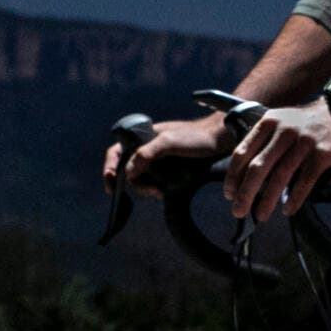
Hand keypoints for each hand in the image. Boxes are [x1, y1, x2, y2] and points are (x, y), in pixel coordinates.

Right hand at [104, 114, 234, 197]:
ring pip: (140, 178)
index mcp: (142, 137)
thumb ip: (147, 154)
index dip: (109, 168)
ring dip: (146, 188)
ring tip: (161, 192)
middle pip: (127, 170)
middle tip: (152, 191)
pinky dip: (154, 189)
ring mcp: (157, 159)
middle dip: (134, 183)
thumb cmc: (196, 137)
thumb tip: (127, 172)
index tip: (111, 186)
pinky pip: (153, 182)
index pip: (117, 152)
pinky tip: (164, 193)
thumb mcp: (169, 142)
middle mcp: (147, 148)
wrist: (220, 140)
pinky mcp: (168, 170)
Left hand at [224, 103, 330, 221]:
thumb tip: (245, 173)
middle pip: (257, 167)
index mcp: (269, 122)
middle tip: (239, 210)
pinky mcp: (322, 154)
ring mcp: (304, 142)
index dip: (233, 177)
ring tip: (261, 215)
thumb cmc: (310, 122)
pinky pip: (304, 182)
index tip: (230, 193)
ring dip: (267, 200)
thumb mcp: (282, 121)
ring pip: (279, 177)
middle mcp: (284, 131)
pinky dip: (294, 199)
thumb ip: (265, 140)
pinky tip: (287, 209)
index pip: (242, 152)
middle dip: (245, 193)